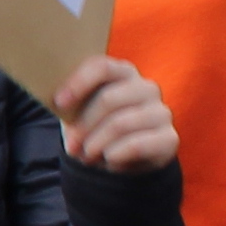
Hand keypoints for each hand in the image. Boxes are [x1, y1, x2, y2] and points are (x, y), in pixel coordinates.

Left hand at [51, 52, 178, 173]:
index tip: (59, 103)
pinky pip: (137, 145)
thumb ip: (71, 101)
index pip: (102, 67)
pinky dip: (115, 154)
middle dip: (84, 125)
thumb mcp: (80, 112)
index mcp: (123, 73)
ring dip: (96, 143)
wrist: (122, 158)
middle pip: (109, 99)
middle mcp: (146, 88)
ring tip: (86, 155)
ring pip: (121, 124)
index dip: (78, 83)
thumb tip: (55, 101)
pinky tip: (108, 159)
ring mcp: (161, 112)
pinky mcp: (169, 137)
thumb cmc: (96, 127)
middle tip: (71, 146)